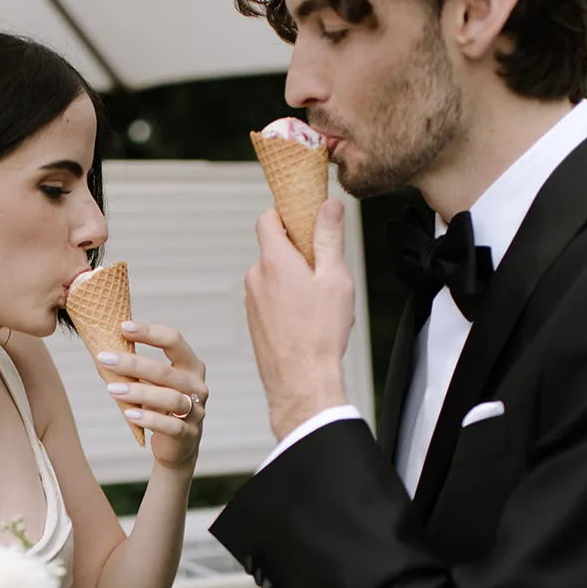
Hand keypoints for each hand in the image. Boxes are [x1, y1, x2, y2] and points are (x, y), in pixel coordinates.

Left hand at [98, 321, 207, 470]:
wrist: (177, 445)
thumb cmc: (160, 407)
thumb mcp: (151, 384)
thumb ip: (135, 370)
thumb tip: (102, 351)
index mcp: (190, 365)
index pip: (174, 340)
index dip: (149, 332)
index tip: (123, 327)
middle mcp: (197, 385)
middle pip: (166, 371)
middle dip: (133, 364)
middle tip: (104, 358)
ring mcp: (196, 411)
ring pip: (170, 398)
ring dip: (138, 392)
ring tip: (112, 390)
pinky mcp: (188, 434)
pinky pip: (171, 425)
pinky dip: (149, 419)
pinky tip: (129, 414)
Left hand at [245, 199, 354, 439]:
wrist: (301, 382)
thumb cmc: (319, 334)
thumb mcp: (335, 278)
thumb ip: (329, 237)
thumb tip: (329, 205)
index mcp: (274, 261)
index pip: (268, 218)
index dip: (286, 213)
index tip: (306, 217)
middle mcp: (256, 277)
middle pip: (275, 249)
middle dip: (299, 253)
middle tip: (326, 271)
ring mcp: (252, 301)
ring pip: (274, 277)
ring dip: (295, 280)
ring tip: (320, 304)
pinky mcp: (254, 321)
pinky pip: (271, 299)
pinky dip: (288, 301)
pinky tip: (309, 321)